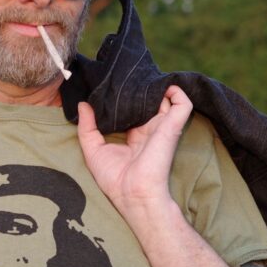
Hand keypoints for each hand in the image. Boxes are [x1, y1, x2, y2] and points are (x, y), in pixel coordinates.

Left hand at [77, 85, 192, 216]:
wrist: (134, 193)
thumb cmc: (114, 179)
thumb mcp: (93, 150)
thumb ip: (87, 127)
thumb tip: (83, 104)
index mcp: (134, 136)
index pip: (133, 111)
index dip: (127, 97)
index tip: (117, 83)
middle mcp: (149, 130)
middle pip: (150, 102)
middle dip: (142, 87)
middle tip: (129, 72)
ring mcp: (162, 127)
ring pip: (167, 98)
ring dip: (160, 85)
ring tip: (146, 74)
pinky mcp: (172, 127)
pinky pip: (183, 103)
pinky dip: (178, 91)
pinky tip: (165, 85)